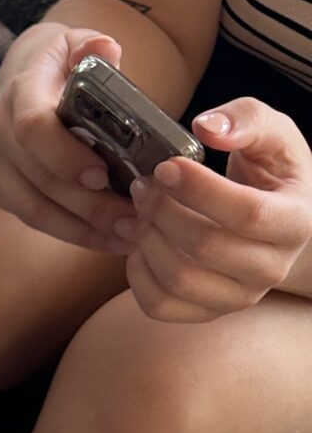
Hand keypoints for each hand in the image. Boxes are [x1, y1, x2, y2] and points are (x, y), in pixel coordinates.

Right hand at [0, 23, 138, 250]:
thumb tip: (104, 49)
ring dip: (83, 229)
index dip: (65, 156)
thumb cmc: (63, 64)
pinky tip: (107, 239)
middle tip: (137, 220)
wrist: (25, 77)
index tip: (102, 175)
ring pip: (34, 209)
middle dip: (89, 206)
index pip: (33, 128)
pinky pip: (32, 219)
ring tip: (128, 237)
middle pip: (39, 179)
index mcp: (20, 92)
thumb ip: (93, 45)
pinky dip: (71, 233)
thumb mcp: (79, 43)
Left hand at [111, 98, 311, 322]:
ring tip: (139, 211)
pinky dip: (137, 275)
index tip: (166, 166)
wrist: (274, 219)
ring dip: (146, 240)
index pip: (246, 214)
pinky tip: (140, 244)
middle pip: (206, 248)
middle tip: (143, 185)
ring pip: (179, 280)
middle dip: (163, 212)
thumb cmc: (271, 174)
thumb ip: (246, 119)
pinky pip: (159, 306)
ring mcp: (239, 296)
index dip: (198, 190)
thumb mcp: (272, 135)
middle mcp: (272, 268)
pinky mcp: (207, 312)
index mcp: (296, 221)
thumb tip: (206, 127)